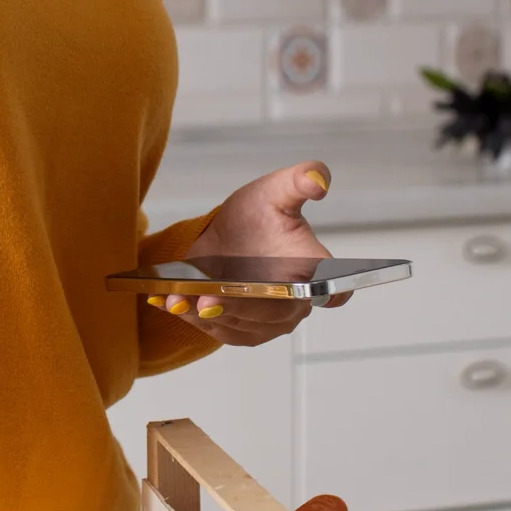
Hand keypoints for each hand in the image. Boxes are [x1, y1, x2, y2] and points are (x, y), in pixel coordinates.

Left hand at [155, 161, 340, 346]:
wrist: (225, 235)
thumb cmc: (258, 215)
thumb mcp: (275, 190)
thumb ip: (299, 180)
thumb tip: (318, 180)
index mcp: (313, 268)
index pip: (336, 289)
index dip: (333, 294)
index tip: (315, 294)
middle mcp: (296, 301)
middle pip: (275, 312)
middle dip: (240, 306)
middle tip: (208, 299)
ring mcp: (269, 320)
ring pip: (242, 325)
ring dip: (209, 315)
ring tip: (180, 300)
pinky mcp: (243, 330)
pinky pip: (220, 331)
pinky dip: (194, 320)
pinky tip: (174, 304)